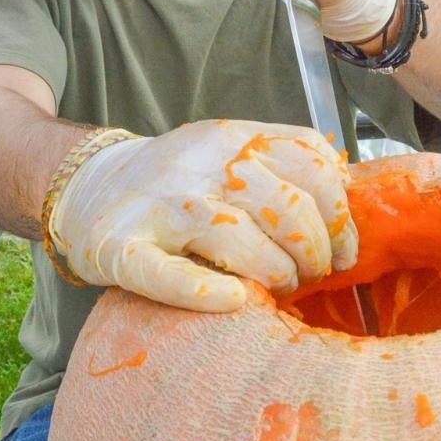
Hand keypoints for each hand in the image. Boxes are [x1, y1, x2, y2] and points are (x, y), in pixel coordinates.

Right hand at [47, 119, 356, 311]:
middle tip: (307, 277)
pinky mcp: (121, 247)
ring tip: (276, 289)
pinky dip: (204, 292)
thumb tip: (352, 192)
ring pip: (237, 240)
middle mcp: (198, 164)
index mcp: (232, 137)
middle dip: (312, 253)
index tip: (343, 251)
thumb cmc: (179, 183)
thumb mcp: (230, 153)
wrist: (89, 187)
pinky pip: (168, 275)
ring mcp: (159, 206)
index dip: (340, 215)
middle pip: (284, 208)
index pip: (311, 165)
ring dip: (273, 275)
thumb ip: (285, 163)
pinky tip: (231, 303)